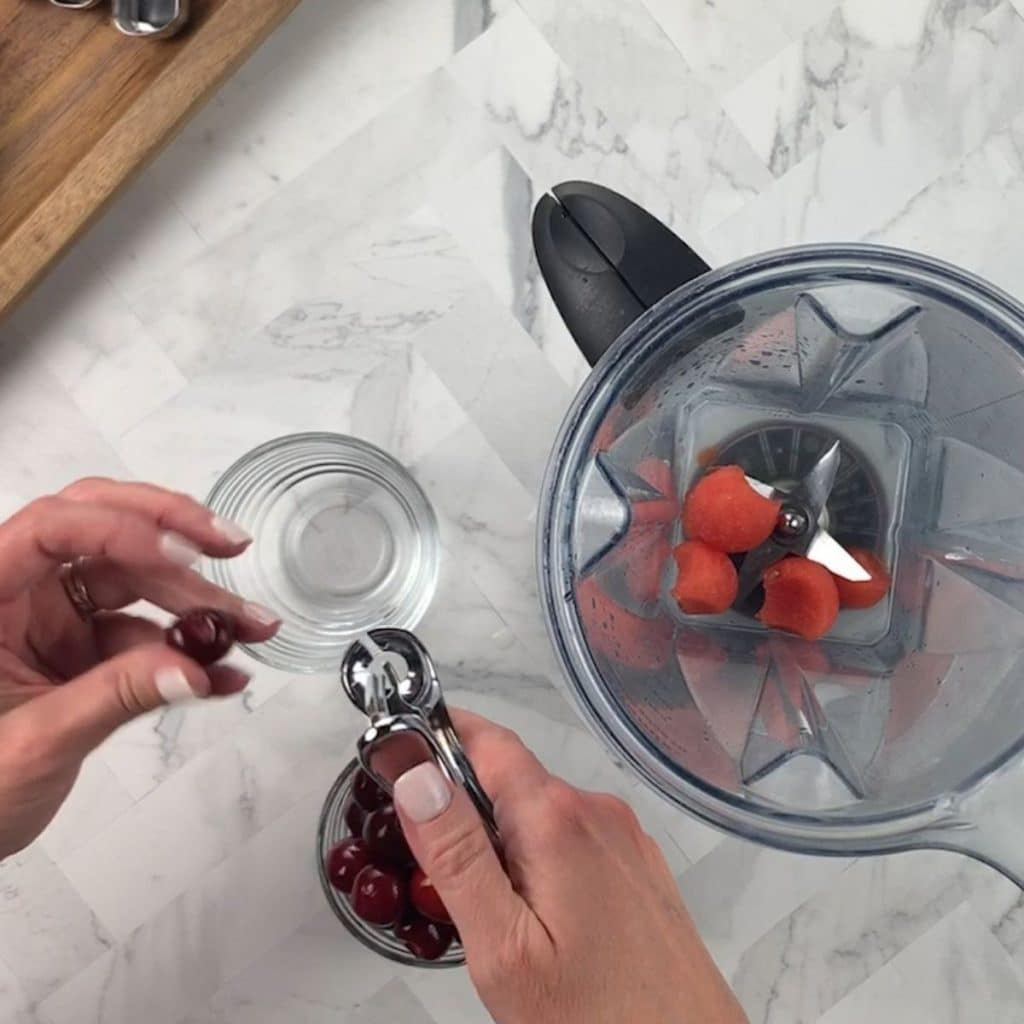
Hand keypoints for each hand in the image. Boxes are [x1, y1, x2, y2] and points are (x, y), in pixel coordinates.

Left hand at [0, 478, 279, 858]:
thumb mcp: (32, 743)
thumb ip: (113, 699)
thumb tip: (192, 671)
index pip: (51, 530)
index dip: (121, 531)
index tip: (183, 558)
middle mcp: (19, 593)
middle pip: (100, 527)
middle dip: (172, 532)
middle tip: (230, 549)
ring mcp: (52, 618)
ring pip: (134, 579)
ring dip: (196, 599)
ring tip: (250, 626)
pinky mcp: (81, 647)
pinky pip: (146, 632)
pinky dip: (188, 649)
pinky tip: (224, 671)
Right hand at [393, 711, 746, 1023]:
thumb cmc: (599, 1018)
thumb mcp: (503, 946)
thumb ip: (456, 855)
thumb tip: (417, 776)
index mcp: (557, 819)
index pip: (486, 740)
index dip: (439, 735)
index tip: (400, 751)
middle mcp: (597, 813)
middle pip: (510, 777)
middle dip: (465, 805)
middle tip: (435, 869)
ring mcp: (623, 838)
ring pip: (540, 812)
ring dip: (502, 838)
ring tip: (489, 912)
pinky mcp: (637, 866)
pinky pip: (573, 839)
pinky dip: (540, 858)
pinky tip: (537, 917)